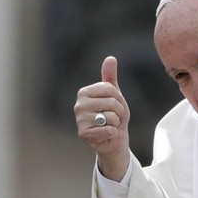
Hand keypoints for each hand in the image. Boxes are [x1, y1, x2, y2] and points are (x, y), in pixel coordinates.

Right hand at [74, 56, 130, 180]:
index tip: (114, 106)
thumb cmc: (113, 115)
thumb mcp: (114, 95)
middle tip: (113, 118)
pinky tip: (106, 135)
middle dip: (118, 112)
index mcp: (84, 93)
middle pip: (112, 102)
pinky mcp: (84, 134)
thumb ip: (110, 77)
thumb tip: (110, 58)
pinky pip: (109, 129)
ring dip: (115, 124)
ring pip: (111, 117)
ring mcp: (79, 120)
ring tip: (108, 126)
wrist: (113, 138)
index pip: (110, 89)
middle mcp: (78, 105)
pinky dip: (112, 133)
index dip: (118, 99)